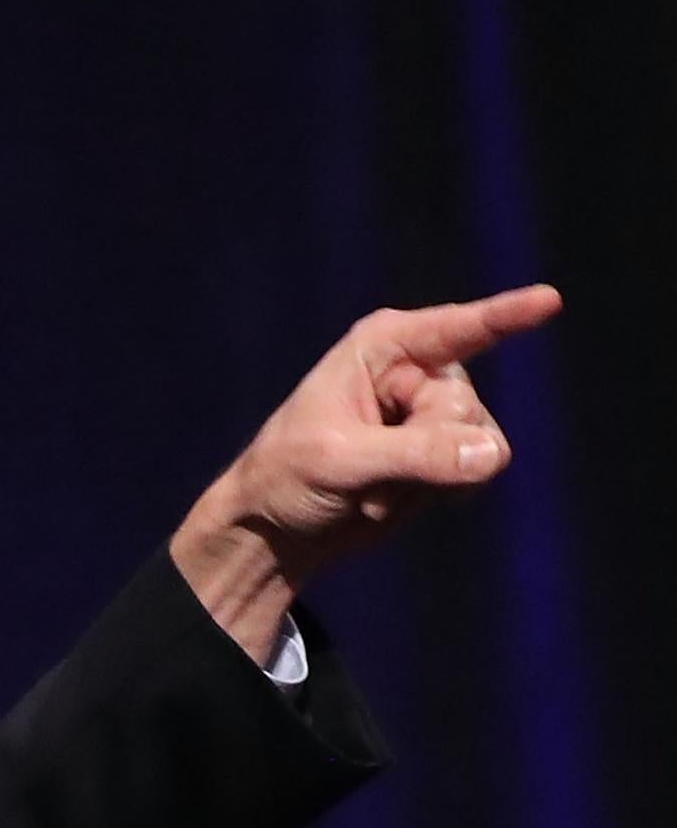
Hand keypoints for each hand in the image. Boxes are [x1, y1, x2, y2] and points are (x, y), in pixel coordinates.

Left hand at [169, 283, 563, 661]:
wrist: (278, 527)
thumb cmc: (287, 476)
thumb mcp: (340, 461)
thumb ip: (416, 454)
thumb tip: (492, 453)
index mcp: (383, 345)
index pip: (457, 328)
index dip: (506, 314)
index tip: (549, 300)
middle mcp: (421, 368)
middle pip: (466, 410)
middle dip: (424, 452)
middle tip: (366, 472)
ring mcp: (438, 410)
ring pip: (482, 444)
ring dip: (428, 479)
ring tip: (371, 486)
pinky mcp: (450, 451)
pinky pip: (480, 471)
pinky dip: (440, 493)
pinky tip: (393, 497)